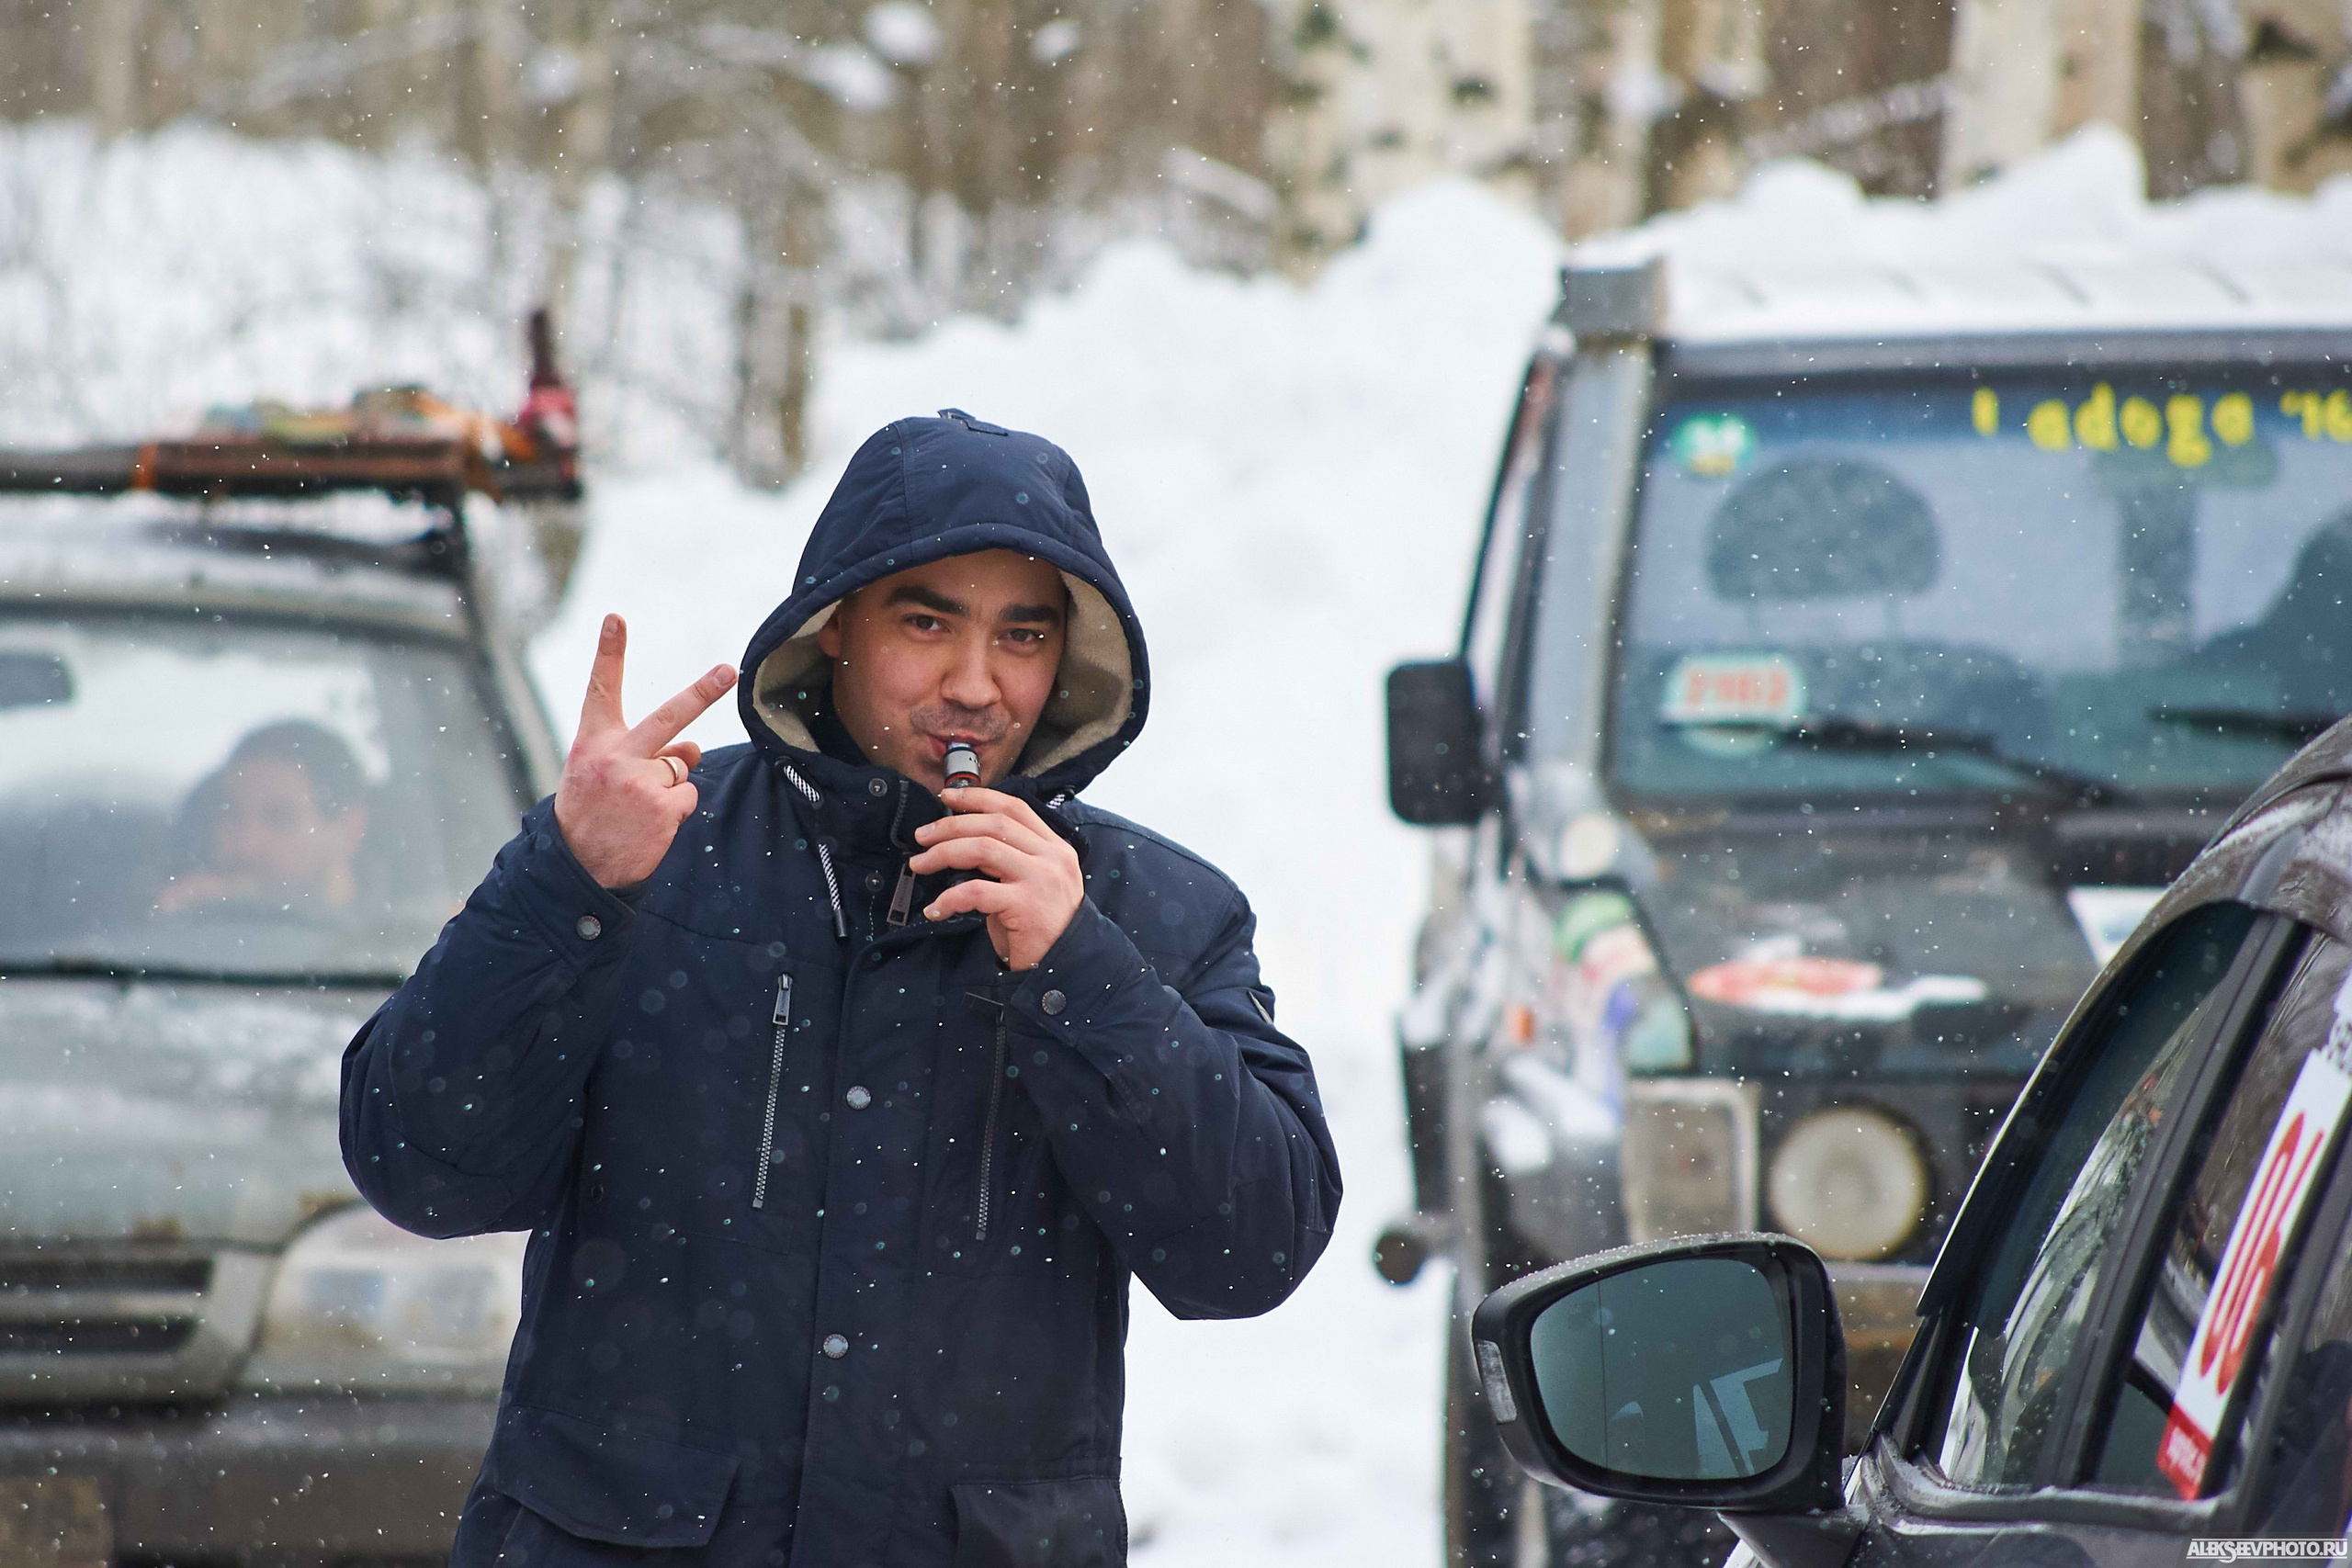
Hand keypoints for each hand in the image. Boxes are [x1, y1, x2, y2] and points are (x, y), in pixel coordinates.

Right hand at [554, 614, 736, 888]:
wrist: (577, 868)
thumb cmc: (590, 810)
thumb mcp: (603, 772)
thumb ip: (645, 750)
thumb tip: (694, 746)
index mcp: (592, 743)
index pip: (600, 689)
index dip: (609, 652)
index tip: (616, 617)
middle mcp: (616, 758)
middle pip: (669, 717)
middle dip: (703, 692)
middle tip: (728, 669)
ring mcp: (640, 784)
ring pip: (680, 766)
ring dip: (668, 784)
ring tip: (637, 807)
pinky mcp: (662, 810)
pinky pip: (688, 796)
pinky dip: (676, 809)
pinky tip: (649, 823)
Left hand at [910, 787, 1082, 970]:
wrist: (1065, 965)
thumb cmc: (1041, 927)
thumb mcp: (1033, 883)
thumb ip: (1010, 859)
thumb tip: (961, 842)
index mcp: (1054, 847)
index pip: (1014, 808)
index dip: (978, 798)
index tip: (947, 797)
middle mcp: (1051, 858)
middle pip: (994, 824)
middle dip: (951, 825)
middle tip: (922, 836)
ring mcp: (1040, 880)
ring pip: (983, 849)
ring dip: (944, 853)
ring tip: (920, 864)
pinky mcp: (1026, 906)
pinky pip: (975, 892)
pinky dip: (948, 898)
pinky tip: (935, 909)